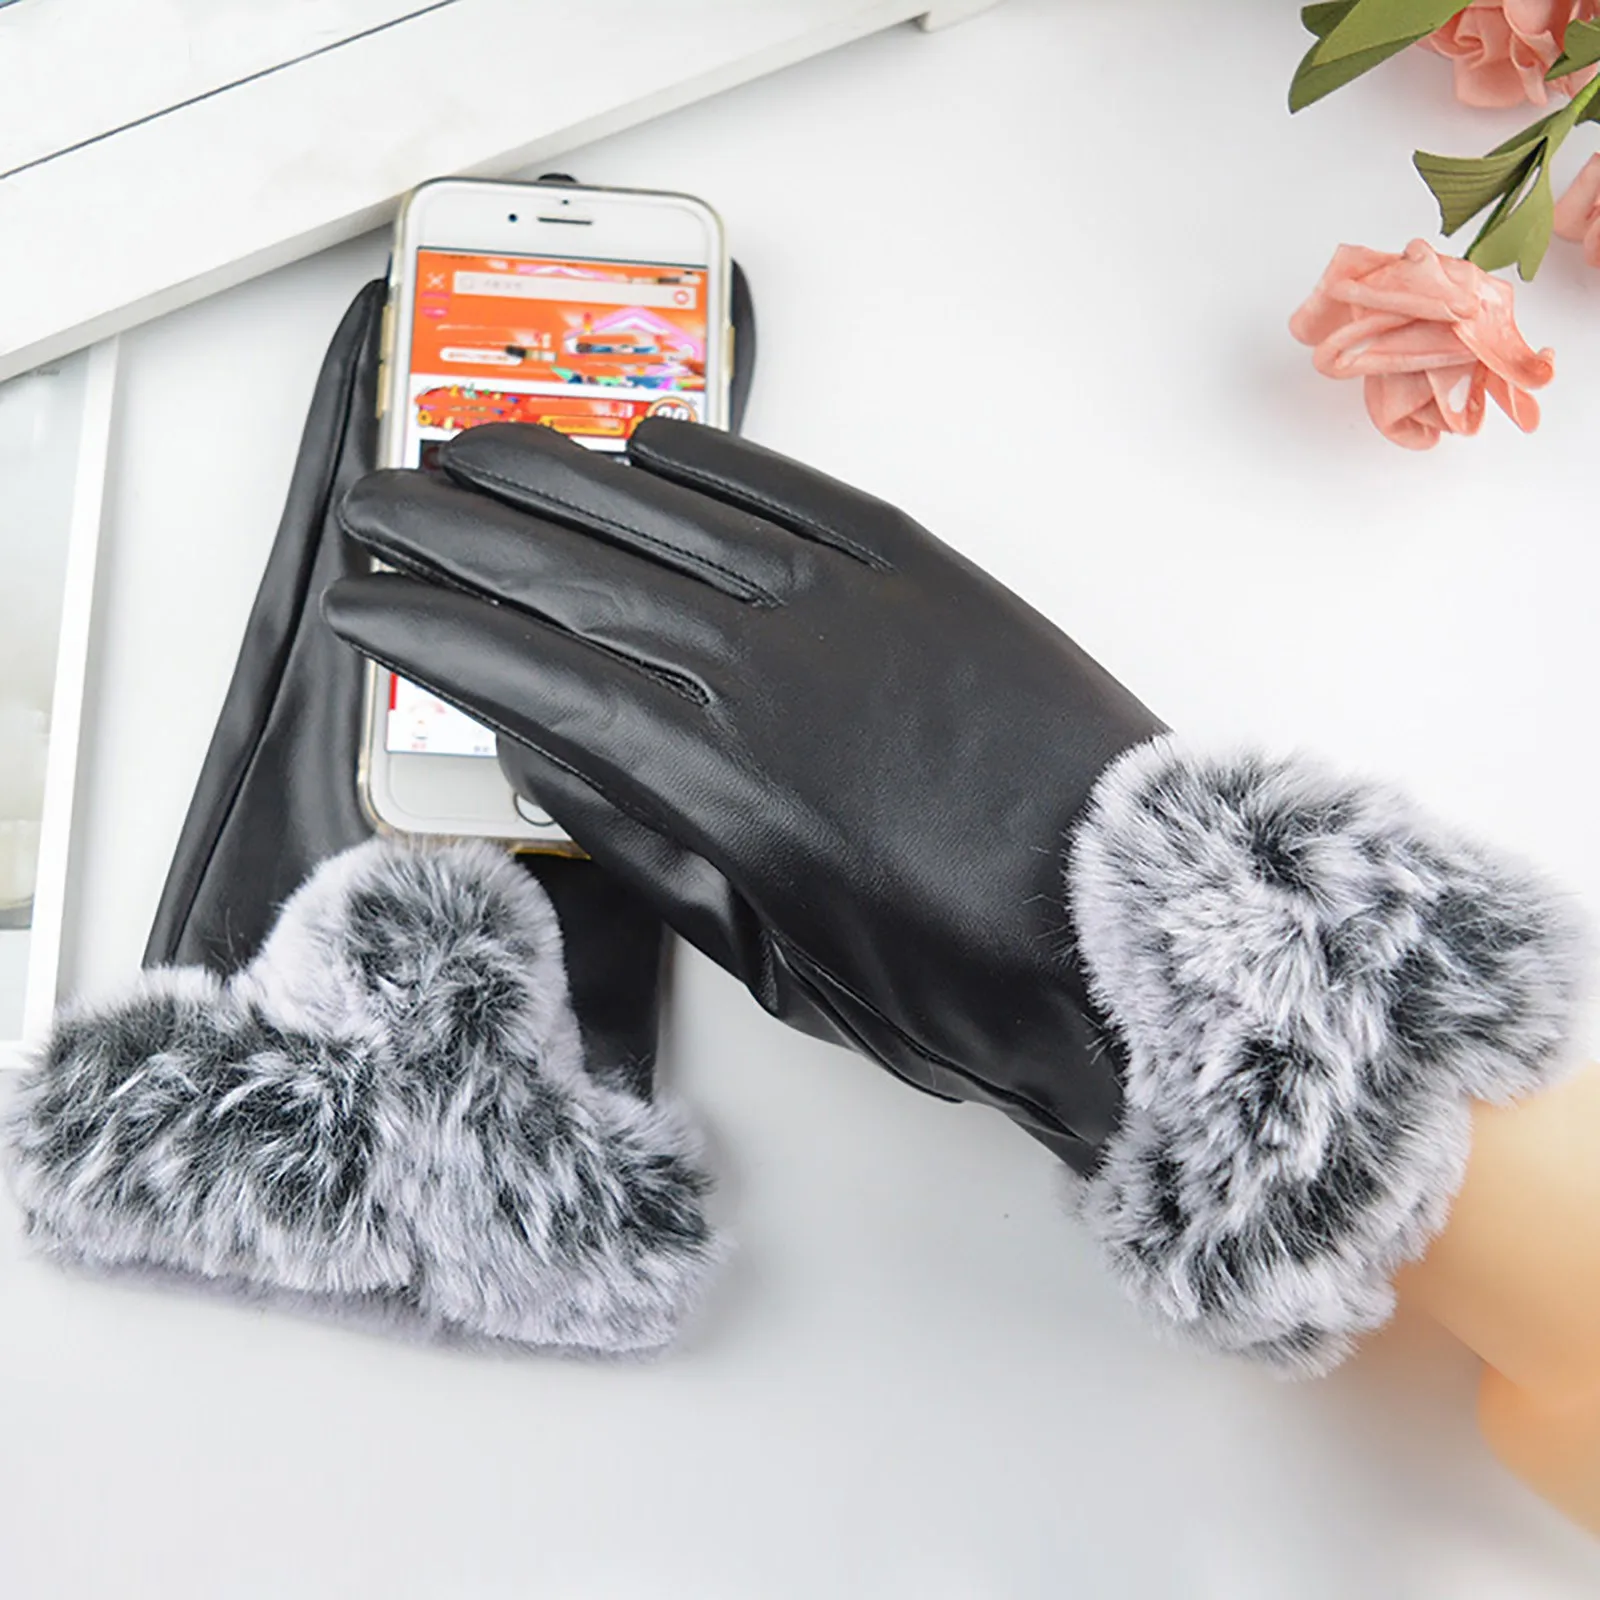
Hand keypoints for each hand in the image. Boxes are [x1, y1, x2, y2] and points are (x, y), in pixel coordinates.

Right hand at [326, 420, 1165, 1168]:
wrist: (1118, 932)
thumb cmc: (949, 973)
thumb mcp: (765, 955)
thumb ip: (641, 842)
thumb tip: (539, 749)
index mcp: (710, 769)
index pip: (524, 668)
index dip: (429, 632)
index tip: (364, 604)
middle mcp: (758, 658)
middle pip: (569, 569)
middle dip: (453, 528)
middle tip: (378, 497)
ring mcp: (843, 598)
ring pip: (661, 509)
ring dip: (552, 471)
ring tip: (471, 446)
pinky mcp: (920, 570)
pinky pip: (786, 489)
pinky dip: (706, 457)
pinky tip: (640, 440)